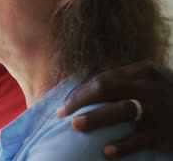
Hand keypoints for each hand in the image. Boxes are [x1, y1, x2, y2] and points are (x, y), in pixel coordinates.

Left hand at [56, 61, 172, 158]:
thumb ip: (125, 83)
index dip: (80, 91)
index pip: (103, 78)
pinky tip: (106, 152)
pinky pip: (138, 140)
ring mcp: (157, 109)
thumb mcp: (151, 82)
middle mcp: (149, 87)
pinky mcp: (163, 133)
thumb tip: (87, 91)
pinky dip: (121, 146)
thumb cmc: (169, 98)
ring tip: (75, 126)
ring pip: (120, 110)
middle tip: (62, 113)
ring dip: (95, 118)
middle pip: (106, 88)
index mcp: (143, 71)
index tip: (66, 104)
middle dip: (79, 100)